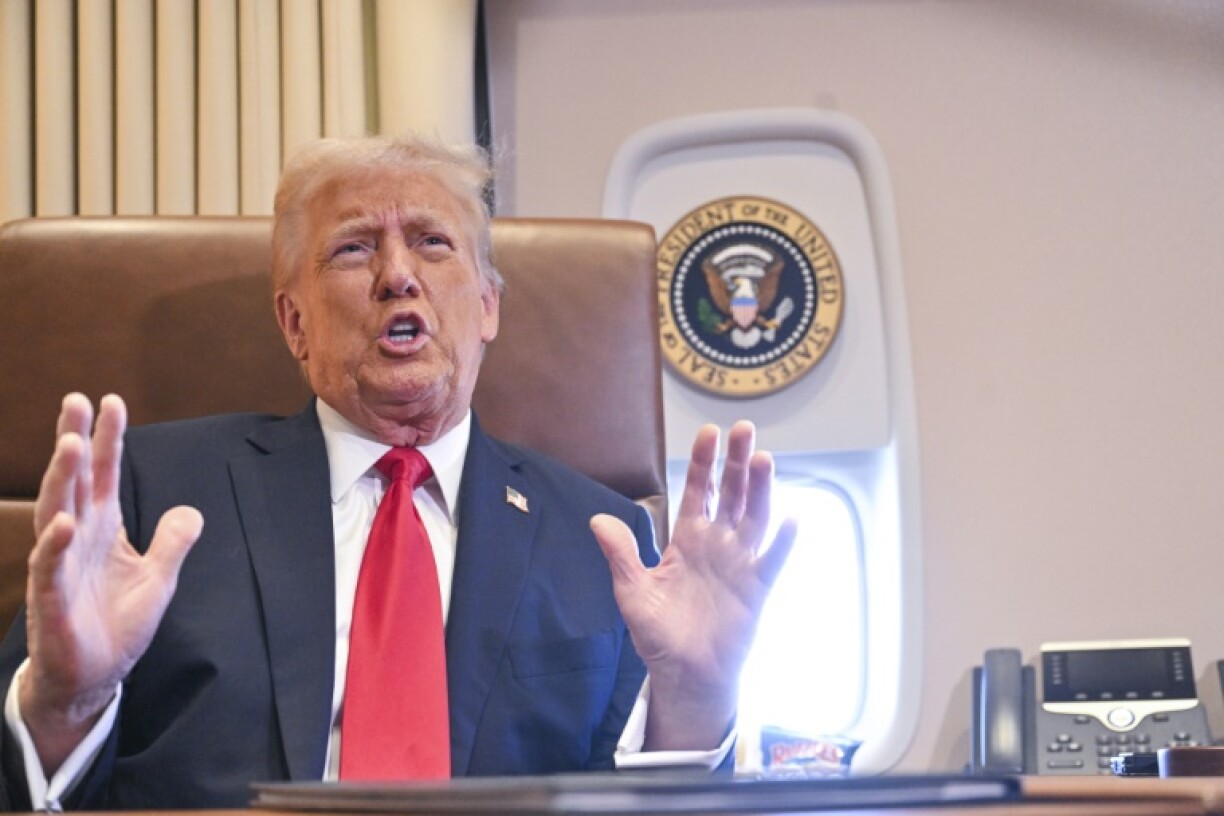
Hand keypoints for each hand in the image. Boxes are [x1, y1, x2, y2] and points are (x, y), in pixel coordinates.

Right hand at [19, 394, 201, 773]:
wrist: (94, 676)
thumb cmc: (118, 625)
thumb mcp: (159, 578)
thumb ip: (172, 542)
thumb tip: (190, 510)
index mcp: (102, 529)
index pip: (105, 475)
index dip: (110, 439)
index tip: (113, 401)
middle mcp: (76, 537)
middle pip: (74, 481)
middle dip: (75, 440)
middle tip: (76, 400)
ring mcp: (59, 564)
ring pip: (56, 511)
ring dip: (63, 478)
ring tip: (72, 444)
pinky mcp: (51, 597)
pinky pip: (49, 566)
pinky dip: (55, 543)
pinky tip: (64, 521)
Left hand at [592, 420, 795, 750]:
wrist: (684, 674)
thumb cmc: (659, 633)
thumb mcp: (632, 591)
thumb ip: (621, 555)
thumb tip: (597, 520)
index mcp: (687, 540)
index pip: (698, 492)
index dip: (704, 462)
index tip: (709, 432)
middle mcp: (717, 545)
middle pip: (731, 494)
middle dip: (737, 462)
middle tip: (745, 429)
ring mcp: (740, 564)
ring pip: (754, 517)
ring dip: (761, 489)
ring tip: (763, 458)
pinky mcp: (757, 590)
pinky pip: (772, 561)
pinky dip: (783, 542)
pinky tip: (791, 518)